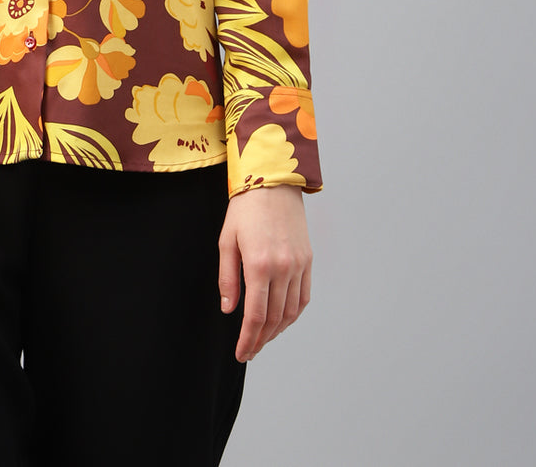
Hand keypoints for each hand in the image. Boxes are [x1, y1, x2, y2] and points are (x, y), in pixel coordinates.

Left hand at [218, 184, 311, 361]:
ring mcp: (298, 265)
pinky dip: (293, 314)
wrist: (273, 182)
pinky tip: (281, 319)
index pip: (256, 316)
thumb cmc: (245, 209)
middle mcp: (283, 268)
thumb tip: (229, 310)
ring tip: (263, 339)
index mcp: (259, 265)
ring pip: (291, 312)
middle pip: (274, 318)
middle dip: (261, 340)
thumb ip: (228, 278)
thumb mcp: (227, 241)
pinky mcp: (308, 260)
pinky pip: (303, 297)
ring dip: (278, 331)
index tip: (241, 353)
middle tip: (249, 351)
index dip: (248, 339)